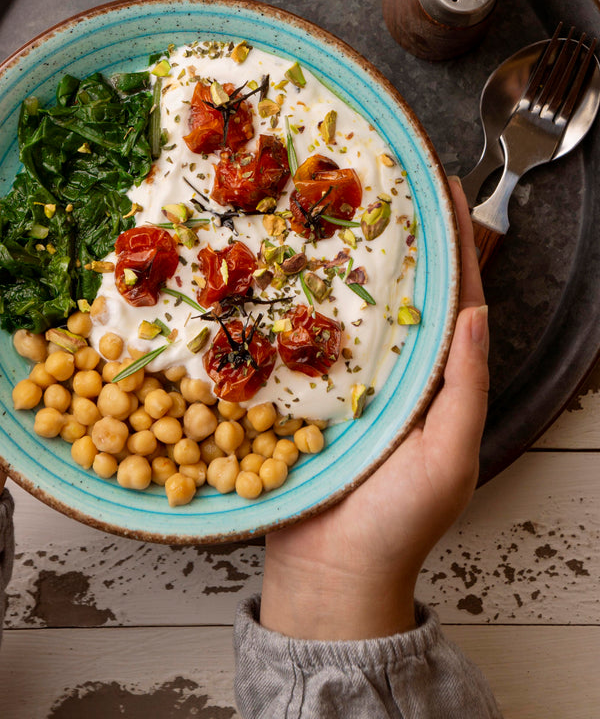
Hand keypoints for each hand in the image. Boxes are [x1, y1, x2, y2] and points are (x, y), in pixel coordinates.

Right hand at [260, 177, 488, 640]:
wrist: (328, 576)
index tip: (441, 186)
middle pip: (398, 288)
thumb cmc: (398, 526)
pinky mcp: (300, 393)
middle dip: (393, 234)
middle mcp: (397, 372)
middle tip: (374, 178)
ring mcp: (346, 381)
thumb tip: (478, 312)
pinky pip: (297, 338)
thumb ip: (466, 389)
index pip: (455, 296)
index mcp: (440, 380)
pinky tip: (274, 269)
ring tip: (323, 207)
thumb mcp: (449, 459)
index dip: (454, 241)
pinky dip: (290, 302)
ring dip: (339, 258)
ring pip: (345, 305)